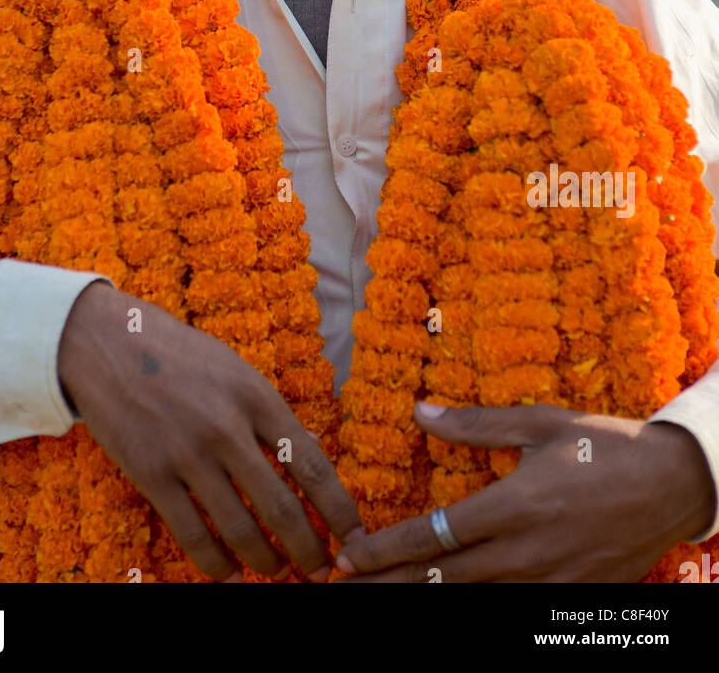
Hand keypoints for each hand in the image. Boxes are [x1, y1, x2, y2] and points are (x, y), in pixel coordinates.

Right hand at [58, 281, 361, 581]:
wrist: (109, 343)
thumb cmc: (180, 354)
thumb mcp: (236, 369)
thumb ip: (270, 412)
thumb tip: (309, 455)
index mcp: (256, 396)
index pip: (312, 464)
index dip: (339, 509)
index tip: (353, 537)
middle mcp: (227, 428)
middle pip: (282, 507)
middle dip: (309, 549)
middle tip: (322, 571)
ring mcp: (187, 455)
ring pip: (240, 529)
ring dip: (267, 562)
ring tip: (280, 574)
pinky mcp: (151, 475)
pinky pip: (192, 535)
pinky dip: (217, 565)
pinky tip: (232, 575)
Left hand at [335, 402, 716, 582]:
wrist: (673, 488)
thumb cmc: (604, 447)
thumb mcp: (539, 424)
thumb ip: (474, 425)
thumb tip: (419, 411)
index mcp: (514, 506)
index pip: (433, 536)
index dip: (386, 550)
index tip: (349, 557)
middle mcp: (526, 553)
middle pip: (442, 580)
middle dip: (390, 586)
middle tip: (345, 587)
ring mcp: (548, 582)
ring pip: (472, 599)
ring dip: (426, 598)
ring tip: (385, 596)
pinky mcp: (568, 598)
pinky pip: (511, 605)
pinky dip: (475, 603)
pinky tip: (449, 598)